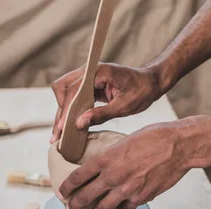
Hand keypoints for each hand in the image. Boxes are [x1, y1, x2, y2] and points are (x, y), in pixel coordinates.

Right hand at [50, 62, 166, 142]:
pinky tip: (69, 127)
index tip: (63, 127)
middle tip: (59, 133)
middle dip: (60, 110)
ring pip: (65, 94)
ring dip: (63, 112)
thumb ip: (101, 114)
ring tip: (59, 135)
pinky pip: (74, 98)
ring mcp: (88, 78)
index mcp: (98, 72)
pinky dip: (70, 112)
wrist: (151, 83)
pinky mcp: (89, 87)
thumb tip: (79, 124)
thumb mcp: (124, 106)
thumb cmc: (141, 91)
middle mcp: (89, 72)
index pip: (73, 90)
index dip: (66, 109)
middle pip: (62, 88)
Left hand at [58, 122, 189, 208]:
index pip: (77, 176)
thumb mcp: (124, 142)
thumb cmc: (154, 138)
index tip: (61, 192)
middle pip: (85, 197)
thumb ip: (111, 157)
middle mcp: (113, 176)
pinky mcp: (141, 198)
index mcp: (106, 158)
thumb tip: (103, 167)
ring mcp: (126, 189)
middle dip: (74, 205)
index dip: (66, 187)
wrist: (179, 146)